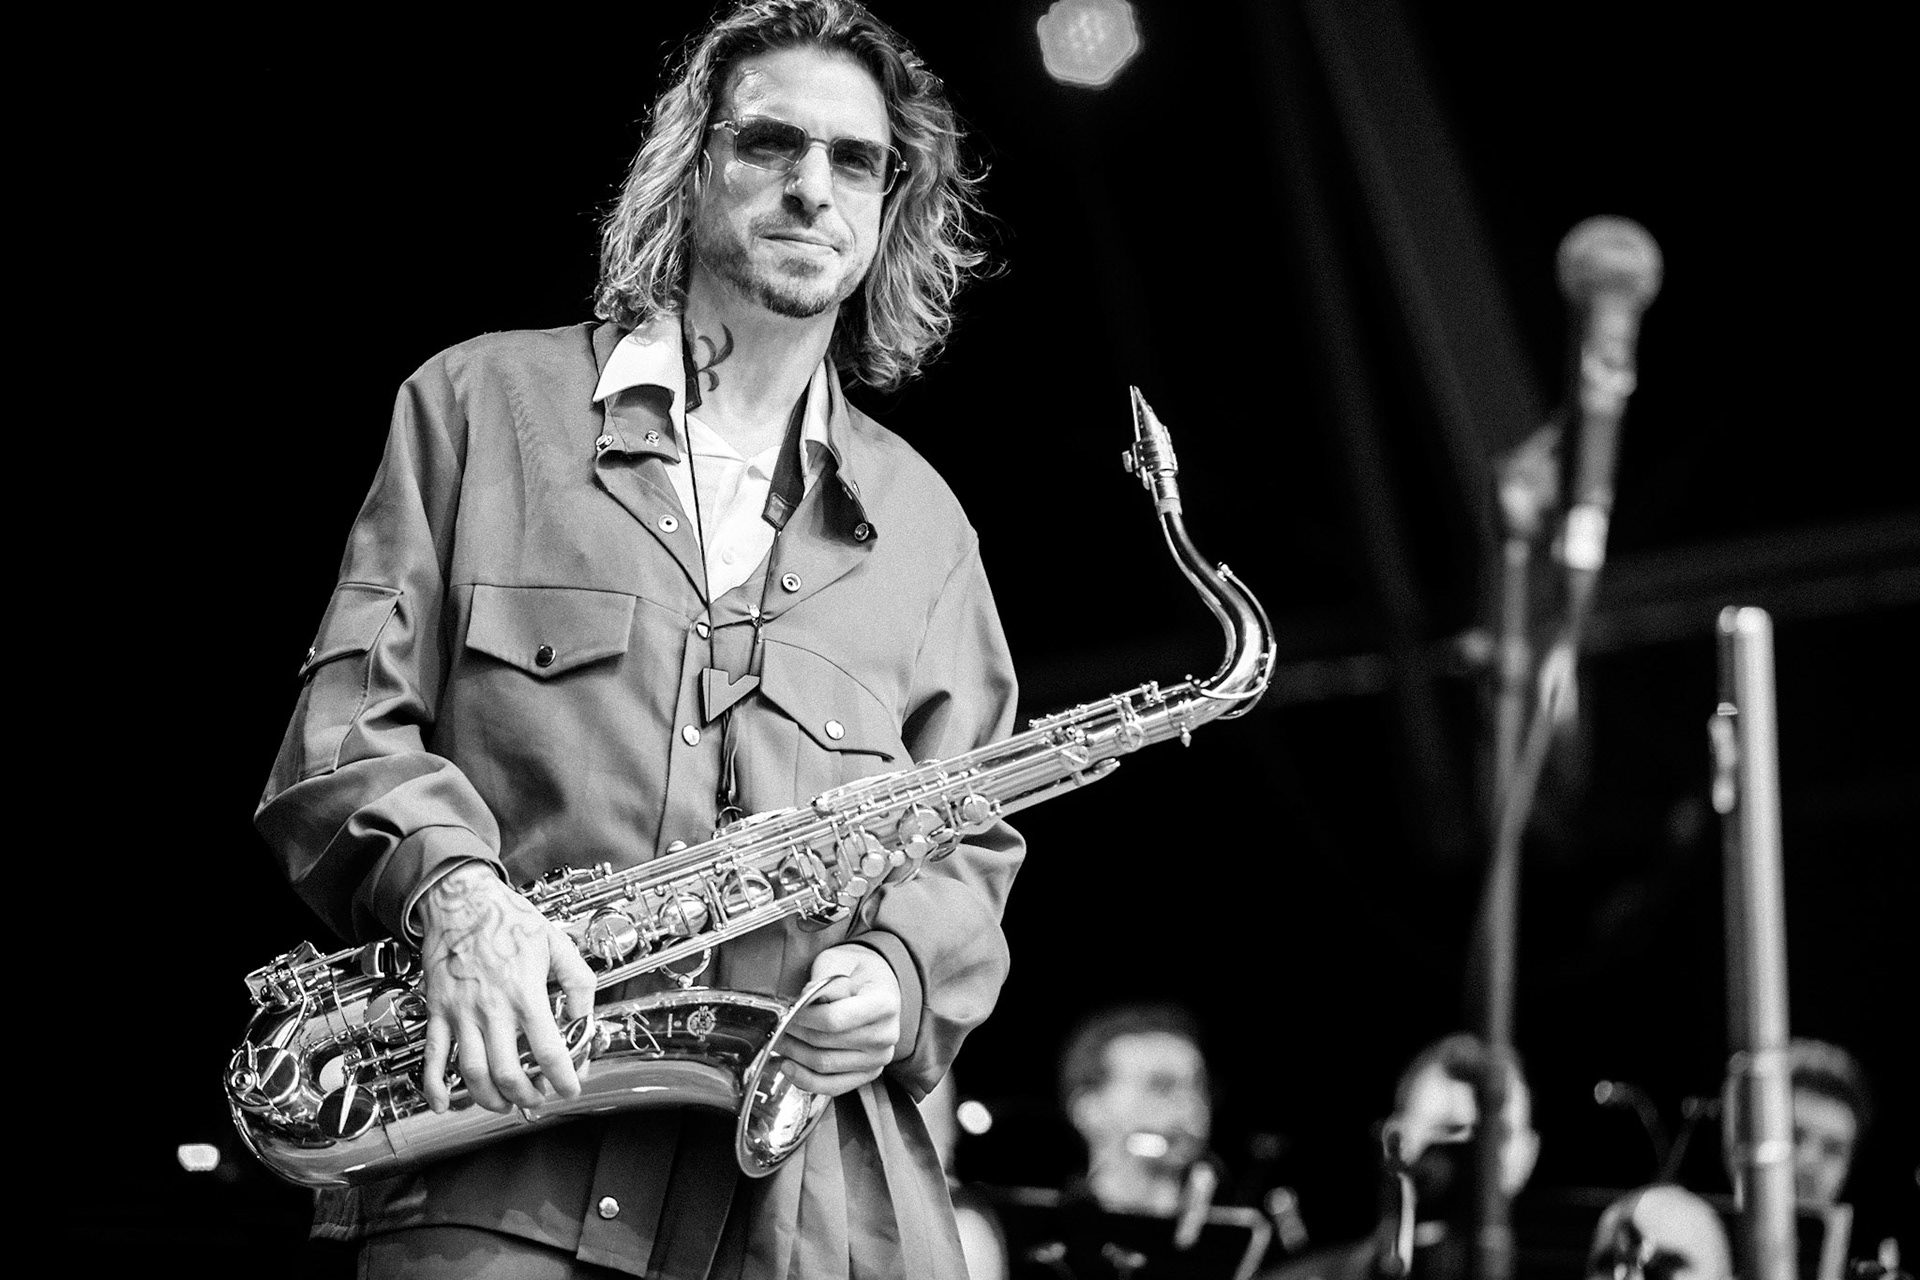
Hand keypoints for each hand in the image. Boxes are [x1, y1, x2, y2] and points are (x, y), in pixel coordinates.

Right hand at [416, 862, 596, 1114]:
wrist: (461, 899)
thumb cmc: (508, 919)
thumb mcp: (557, 943)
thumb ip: (579, 982)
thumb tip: (585, 1018)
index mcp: (524, 992)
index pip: (547, 1049)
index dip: (563, 1077)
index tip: (570, 1089)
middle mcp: (492, 1008)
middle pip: (507, 1071)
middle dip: (526, 1095)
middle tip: (538, 1098)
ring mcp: (461, 1013)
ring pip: (472, 1072)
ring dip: (489, 1099)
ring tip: (506, 1104)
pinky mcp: (438, 1012)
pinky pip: (432, 1056)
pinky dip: (435, 1086)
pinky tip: (445, 1104)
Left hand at [775, 944, 901, 1097]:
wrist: (878, 985)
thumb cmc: (858, 971)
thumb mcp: (840, 961)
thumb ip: (825, 979)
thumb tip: (805, 999)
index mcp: (884, 1004)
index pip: (835, 1019)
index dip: (804, 1018)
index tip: (789, 1010)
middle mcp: (886, 1035)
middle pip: (826, 1044)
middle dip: (794, 1034)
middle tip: (778, 1024)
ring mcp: (878, 1058)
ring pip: (825, 1066)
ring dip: (795, 1055)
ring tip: (780, 1040)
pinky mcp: (869, 1073)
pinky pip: (833, 1086)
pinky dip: (806, 1080)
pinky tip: (789, 1066)